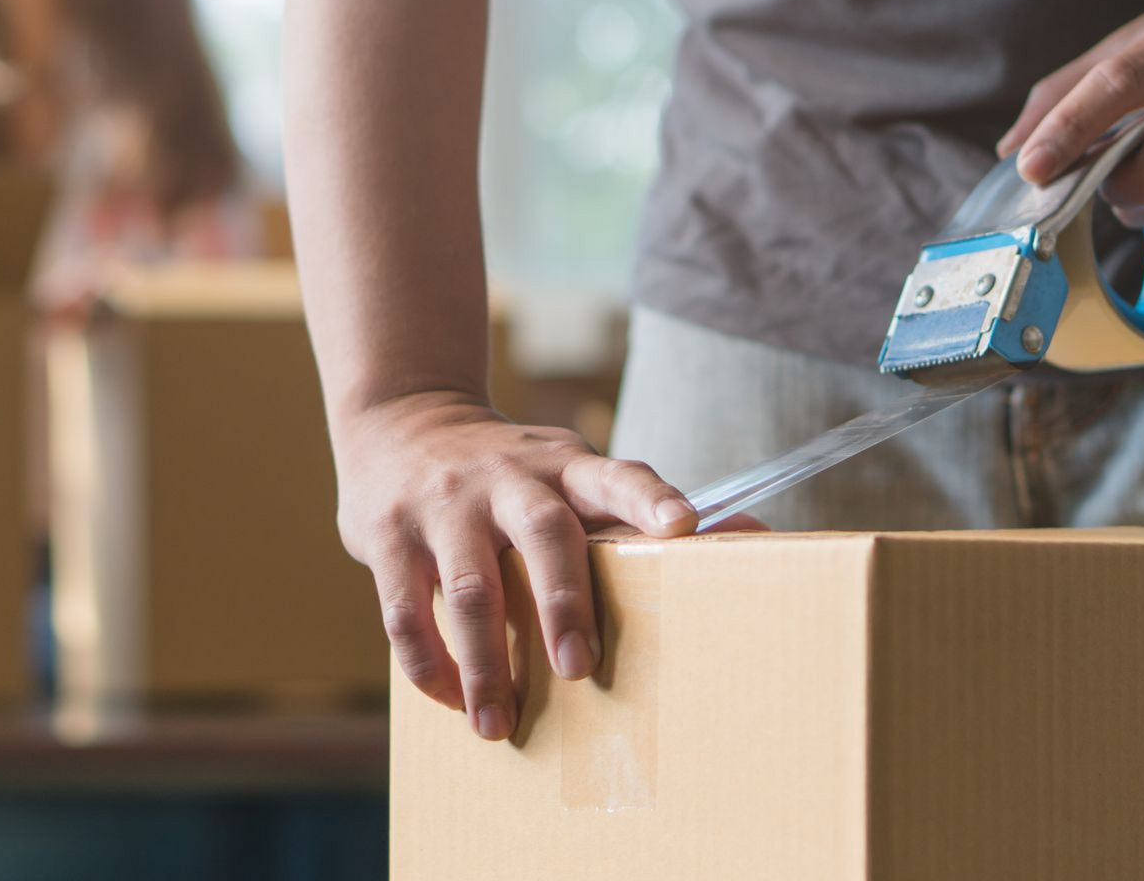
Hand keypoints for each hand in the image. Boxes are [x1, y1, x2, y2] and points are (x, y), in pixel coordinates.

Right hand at [333, 390, 744, 740]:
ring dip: (486, 662)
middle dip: (563, 605)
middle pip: (543, 535)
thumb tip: (756, 533)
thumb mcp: (570, 467)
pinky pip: (403, 608)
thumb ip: (636, 507)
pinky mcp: (387, 533)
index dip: (651, 499)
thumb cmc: (511, 468)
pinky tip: (449, 699)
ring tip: (499, 724)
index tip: (684, 528)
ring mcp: (443, 504)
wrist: (402, 417)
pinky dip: (428, 662)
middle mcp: (506, 478)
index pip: (616, 474)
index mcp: (563, 464)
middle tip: (579, 670)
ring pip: (468, 587)